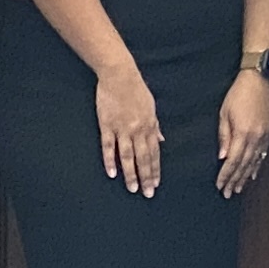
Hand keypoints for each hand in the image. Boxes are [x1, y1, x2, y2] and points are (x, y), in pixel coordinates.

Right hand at [95, 63, 164, 195]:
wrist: (119, 74)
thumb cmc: (136, 89)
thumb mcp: (151, 107)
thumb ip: (155, 126)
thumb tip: (161, 140)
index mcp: (150, 125)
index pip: (154, 152)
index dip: (155, 169)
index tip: (156, 183)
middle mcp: (138, 129)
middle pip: (143, 158)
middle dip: (146, 177)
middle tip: (148, 193)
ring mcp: (122, 128)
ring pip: (128, 155)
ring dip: (131, 173)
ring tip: (132, 188)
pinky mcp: (107, 125)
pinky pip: (108, 146)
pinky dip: (110, 160)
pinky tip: (112, 173)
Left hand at [215, 69, 268, 194]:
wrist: (259, 80)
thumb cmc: (238, 94)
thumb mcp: (224, 113)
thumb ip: (224, 136)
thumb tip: (222, 157)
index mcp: (243, 133)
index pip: (232, 160)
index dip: (226, 175)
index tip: (220, 185)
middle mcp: (255, 138)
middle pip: (243, 165)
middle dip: (234, 180)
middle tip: (228, 193)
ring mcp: (264, 136)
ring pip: (254, 162)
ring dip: (245, 176)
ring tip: (239, 189)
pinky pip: (262, 154)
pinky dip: (256, 166)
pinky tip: (252, 174)